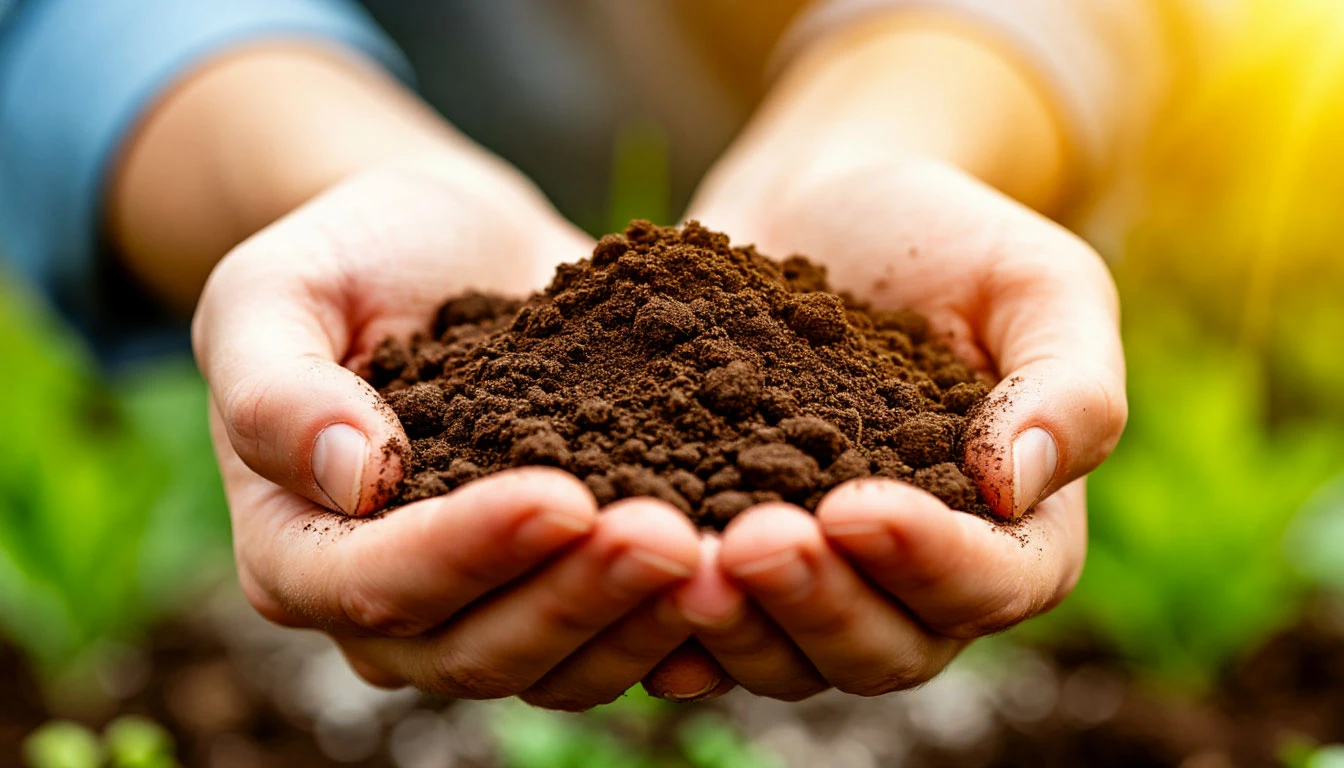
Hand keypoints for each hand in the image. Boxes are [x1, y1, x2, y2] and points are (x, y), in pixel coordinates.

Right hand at [194, 159, 702, 710]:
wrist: (450, 241)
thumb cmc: (350, 255)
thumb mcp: (276, 289)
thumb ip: (275, 384)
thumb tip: (347, 473)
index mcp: (300, 551)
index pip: (377, 584)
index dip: (469, 551)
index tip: (561, 493)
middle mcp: (392, 607)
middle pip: (480, 649)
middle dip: (579, 598)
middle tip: (673, 539)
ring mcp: (488, 604)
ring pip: (565, 663)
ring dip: (646, 620)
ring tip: (725, 556)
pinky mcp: (569, 581)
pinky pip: (625, 632)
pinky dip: (684, 614)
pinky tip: (746, 568)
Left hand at [654, 156, 1125, 699]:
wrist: (823, 207)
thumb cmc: (945, 238)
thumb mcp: (1036, 279)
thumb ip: (1067, 379)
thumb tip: (1019, 482)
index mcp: (1018, 531)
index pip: (992, 584)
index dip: (928, 562)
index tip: (856, 508)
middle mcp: (918, 582)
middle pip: (882, 648)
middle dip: (816, 603)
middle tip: (751, 545)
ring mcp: (822, 581)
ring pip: (787, 655)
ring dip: (737, 625)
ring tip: (682, 566)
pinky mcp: (736, 558)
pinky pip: (707, 625)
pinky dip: (671, 623)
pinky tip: (632, 591)